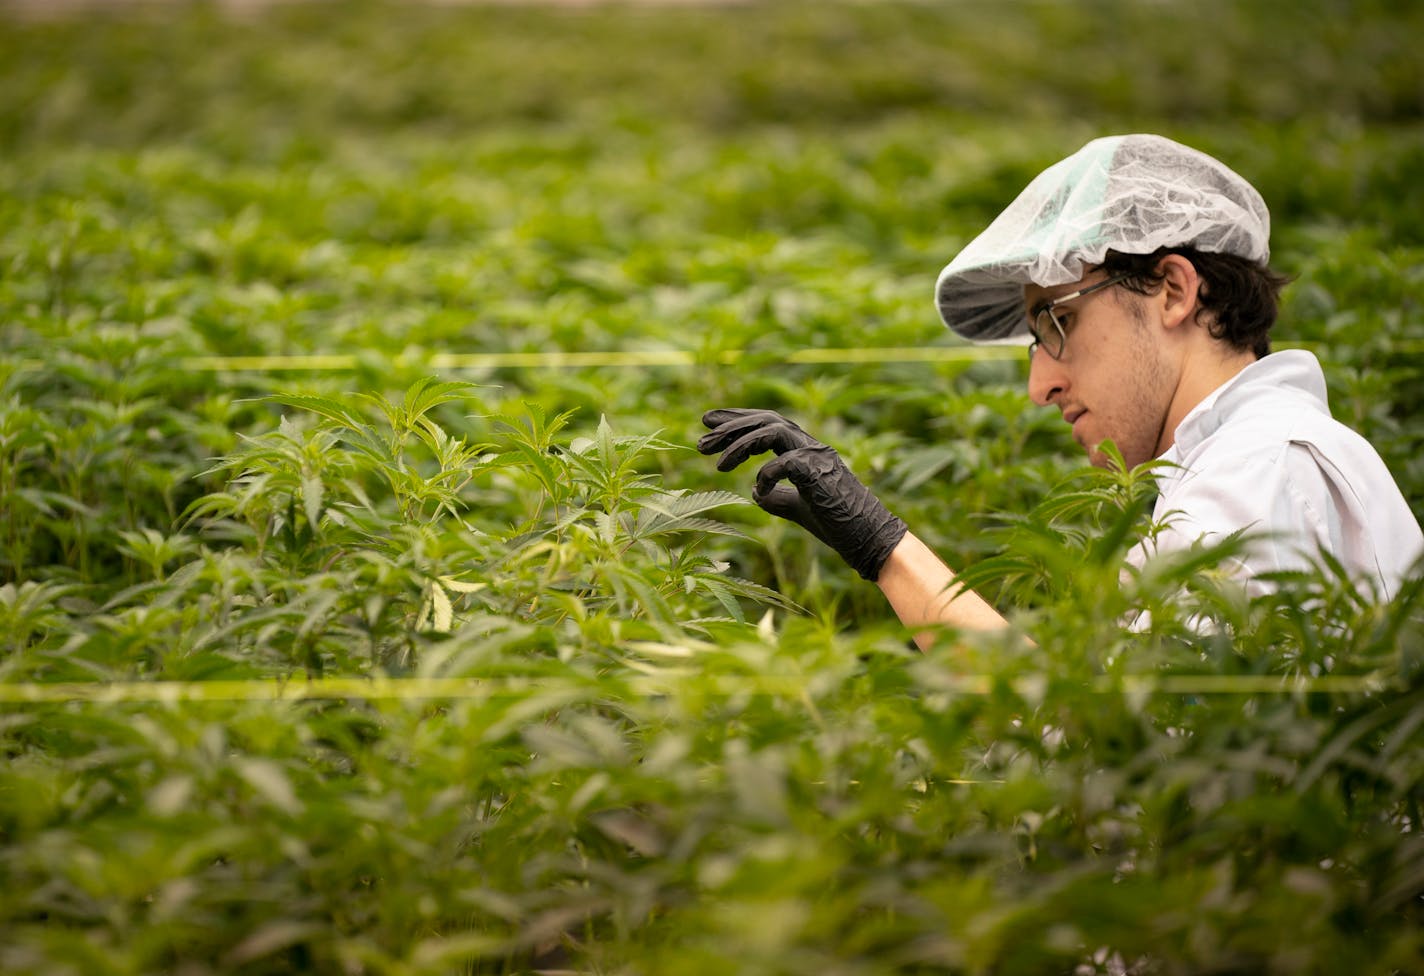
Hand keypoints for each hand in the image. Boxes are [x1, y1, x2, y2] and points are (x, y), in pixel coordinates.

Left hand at [697, 408, 907, 580]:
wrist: (868, 538)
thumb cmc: (837, 524)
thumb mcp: (797, 509)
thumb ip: (776, 496)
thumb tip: (753, 490)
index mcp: (804, 451)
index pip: (766, 424)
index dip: (736, 420)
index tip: (707, 423)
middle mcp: (810, 446)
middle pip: (765, 420)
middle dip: (730, 427)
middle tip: (700, 440)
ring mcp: (817, 456)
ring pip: (772, 431)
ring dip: (740, 444)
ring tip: (717, 465)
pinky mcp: (820, 472)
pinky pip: (784, 463)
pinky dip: (766, 476)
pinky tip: (759, 492)